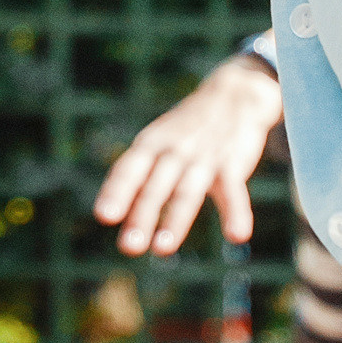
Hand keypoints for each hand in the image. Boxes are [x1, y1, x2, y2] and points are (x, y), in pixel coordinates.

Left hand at [93, 51, 283, 254]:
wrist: (235, 93)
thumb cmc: (187, 128)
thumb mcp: (160, 142)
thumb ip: (140, 177)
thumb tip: (108, 213)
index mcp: (152, 144)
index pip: (129, 169)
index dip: (116, 192)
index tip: (104, 216)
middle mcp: (174, 150)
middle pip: (155, 187)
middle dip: (141, 216)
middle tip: (128, 247)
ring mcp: (204, 157)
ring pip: (187, 192)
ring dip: (175, 221)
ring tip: (162, 249)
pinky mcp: (232, 163)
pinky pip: (234, 191)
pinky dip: (236, 213)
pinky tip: (237, 235)